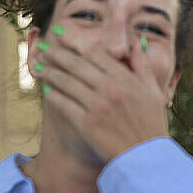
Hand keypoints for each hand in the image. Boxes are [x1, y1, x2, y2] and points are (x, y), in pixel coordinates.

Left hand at [32, 32, 169, 162]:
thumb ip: (143, 65)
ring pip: (67, 83)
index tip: (62, 34)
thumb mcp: (153, 91)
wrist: (146, 158)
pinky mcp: (87, 124)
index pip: (94, 52)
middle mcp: (110, 89)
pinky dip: (53, 96)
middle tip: (43, 47)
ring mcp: (97, 107)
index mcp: (125, 78)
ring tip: (39, 66)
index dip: (74, 41)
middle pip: (76, 64)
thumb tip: (136, 42)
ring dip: (50, 72)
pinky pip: (64, 105)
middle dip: (57, 53)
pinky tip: (46, 90)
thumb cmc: (151, 124)